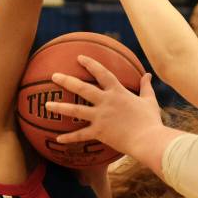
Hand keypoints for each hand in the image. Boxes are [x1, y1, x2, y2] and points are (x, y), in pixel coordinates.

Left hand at [46, 58, 161, 153]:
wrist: (148, 139)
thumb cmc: (150, 120)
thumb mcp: (149, 101)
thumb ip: (146, 87)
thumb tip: (148, 75)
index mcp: (118, 92)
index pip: (102, 73)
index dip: (90, 64)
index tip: (79, 58)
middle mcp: (106, 102)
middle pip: (82, 88)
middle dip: (67, 81)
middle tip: (54, 76)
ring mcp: (101, 117)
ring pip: (75, 110)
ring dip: (60, 107)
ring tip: (46, 104)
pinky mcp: (99, 132)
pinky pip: (80, 135)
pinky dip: (69, 138)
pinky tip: (57, 138)